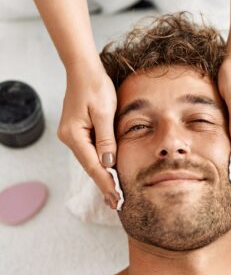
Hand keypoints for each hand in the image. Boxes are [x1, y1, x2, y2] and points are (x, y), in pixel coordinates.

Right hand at [57, 60, 118, 208]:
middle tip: (117, 204)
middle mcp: (70, 138)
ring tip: (114, 194)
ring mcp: (72, 135)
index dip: (106, 183)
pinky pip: (90, 152)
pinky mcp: (78, 131)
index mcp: (74, 135)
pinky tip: (108, 173)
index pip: (93, 166)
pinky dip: (100, 164)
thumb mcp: (104, 112)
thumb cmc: (96, 87)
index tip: (117, 198)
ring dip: (103, 176)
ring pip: (90, 160)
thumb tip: (109, 164)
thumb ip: (106, 139)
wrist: (84, 70)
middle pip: (90, 166)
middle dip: (105, 185)